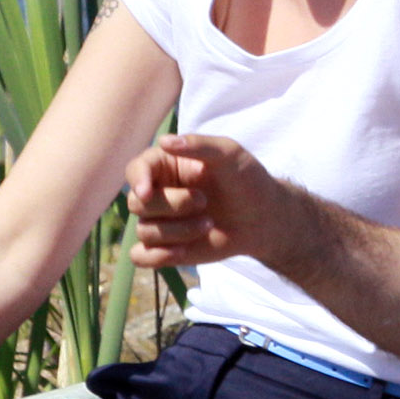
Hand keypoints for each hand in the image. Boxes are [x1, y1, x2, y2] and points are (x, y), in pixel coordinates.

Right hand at [126, 134, 293, 270]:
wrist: (264, 217)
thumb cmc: (246, 180)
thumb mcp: (230, 154)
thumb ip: (199, 145)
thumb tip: (164, 141)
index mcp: (165, 165)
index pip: (136, 170)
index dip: (137, 180)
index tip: (147, 191)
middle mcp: (157, 192)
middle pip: (137, 203)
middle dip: (171, 205)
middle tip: (204, 201)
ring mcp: (159, 221)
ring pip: (144, 230)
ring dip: (177, 231)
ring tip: (208, 224)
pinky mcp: (165, 248)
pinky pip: (140, 256)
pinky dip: (154, 257)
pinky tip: (181, 252)